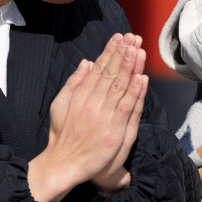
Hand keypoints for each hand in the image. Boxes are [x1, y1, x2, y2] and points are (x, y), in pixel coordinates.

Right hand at [28, 33, 146, 201]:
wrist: (63, 164)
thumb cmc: (61, 135)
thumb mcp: (59, 105)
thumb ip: (73, 83)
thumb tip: (85, 62)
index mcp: (80, 95)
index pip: (99, 68)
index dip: (110, 52)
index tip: (120, 38)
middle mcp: (92, 103)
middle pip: (111, 73)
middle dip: (123, 53)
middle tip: (133, 37)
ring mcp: (104, 117)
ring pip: (121, 87)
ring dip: (131, 67)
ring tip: (139, 49)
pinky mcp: (115, 131)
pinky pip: (128, 107)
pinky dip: (135, 92)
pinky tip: (141, 77)